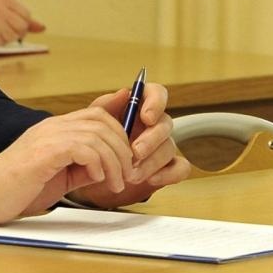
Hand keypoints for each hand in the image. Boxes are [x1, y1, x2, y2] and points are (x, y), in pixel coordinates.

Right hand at [0, 0, 44, 45]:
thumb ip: (20, 17)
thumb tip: (42, 27)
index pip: (26, 14)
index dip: (21, 23)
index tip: (10, 23)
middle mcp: (0, 8)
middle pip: (23, 26)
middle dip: (16, 32)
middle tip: (2, 29)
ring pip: (15, 36)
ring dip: (7, 38)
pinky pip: (4, 42)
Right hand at [0, 106, 135, 223]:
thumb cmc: (18, 188)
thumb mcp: (60, 176)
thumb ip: (82, 167)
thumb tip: (110, 166)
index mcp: (55, 129)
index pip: (97, 115)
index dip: (121, 133)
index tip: (129, 160)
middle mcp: (52, 126)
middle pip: (102, 121)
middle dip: (123, 149)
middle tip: (127, 175)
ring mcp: (47, 136)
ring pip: (97, 135)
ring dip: (115, 162)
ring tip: (115, 184)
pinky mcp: (44, 151)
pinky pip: (83, 148)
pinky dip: (98, 164)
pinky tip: (97, 180)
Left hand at [66, 82, 190, 207]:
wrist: (92, 173)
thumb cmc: (93, 143)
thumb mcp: (91, 123)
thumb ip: (105, 106)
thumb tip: (124, 92)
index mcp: (136, 107)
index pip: (157, 93)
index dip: (156, 102)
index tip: (146, 117)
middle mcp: (153, 124)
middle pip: (165, 123)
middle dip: (151, 139)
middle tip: (135, 152)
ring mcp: (162, 146)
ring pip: (169, 147)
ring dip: (151, 162)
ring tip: (130, 173)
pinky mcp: (168, 166)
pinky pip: (181, 168)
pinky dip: (168, 174)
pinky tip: (151, 179)